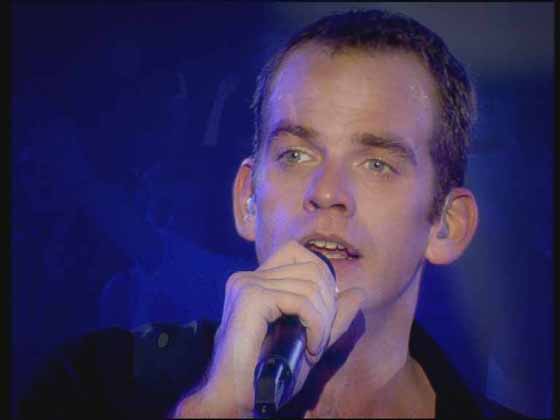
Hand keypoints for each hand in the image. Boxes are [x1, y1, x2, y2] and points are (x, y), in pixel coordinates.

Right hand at [173, 240, 365, 417]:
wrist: (234, 396)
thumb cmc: (267, 373)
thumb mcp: (309, 340)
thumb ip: (333, 316)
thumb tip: (358, 292)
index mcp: (255, 280)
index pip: (297, 252)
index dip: (321, 278)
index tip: (321, 315)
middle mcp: (248, 276)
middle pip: (311, 267)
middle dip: (327, 304)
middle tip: (320, 338)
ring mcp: (247, 284)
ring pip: (310, 286)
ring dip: (323, 321)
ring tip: (314, 348)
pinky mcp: (251, 298)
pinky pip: (302, 301)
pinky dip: (316, 326)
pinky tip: (310, 350)